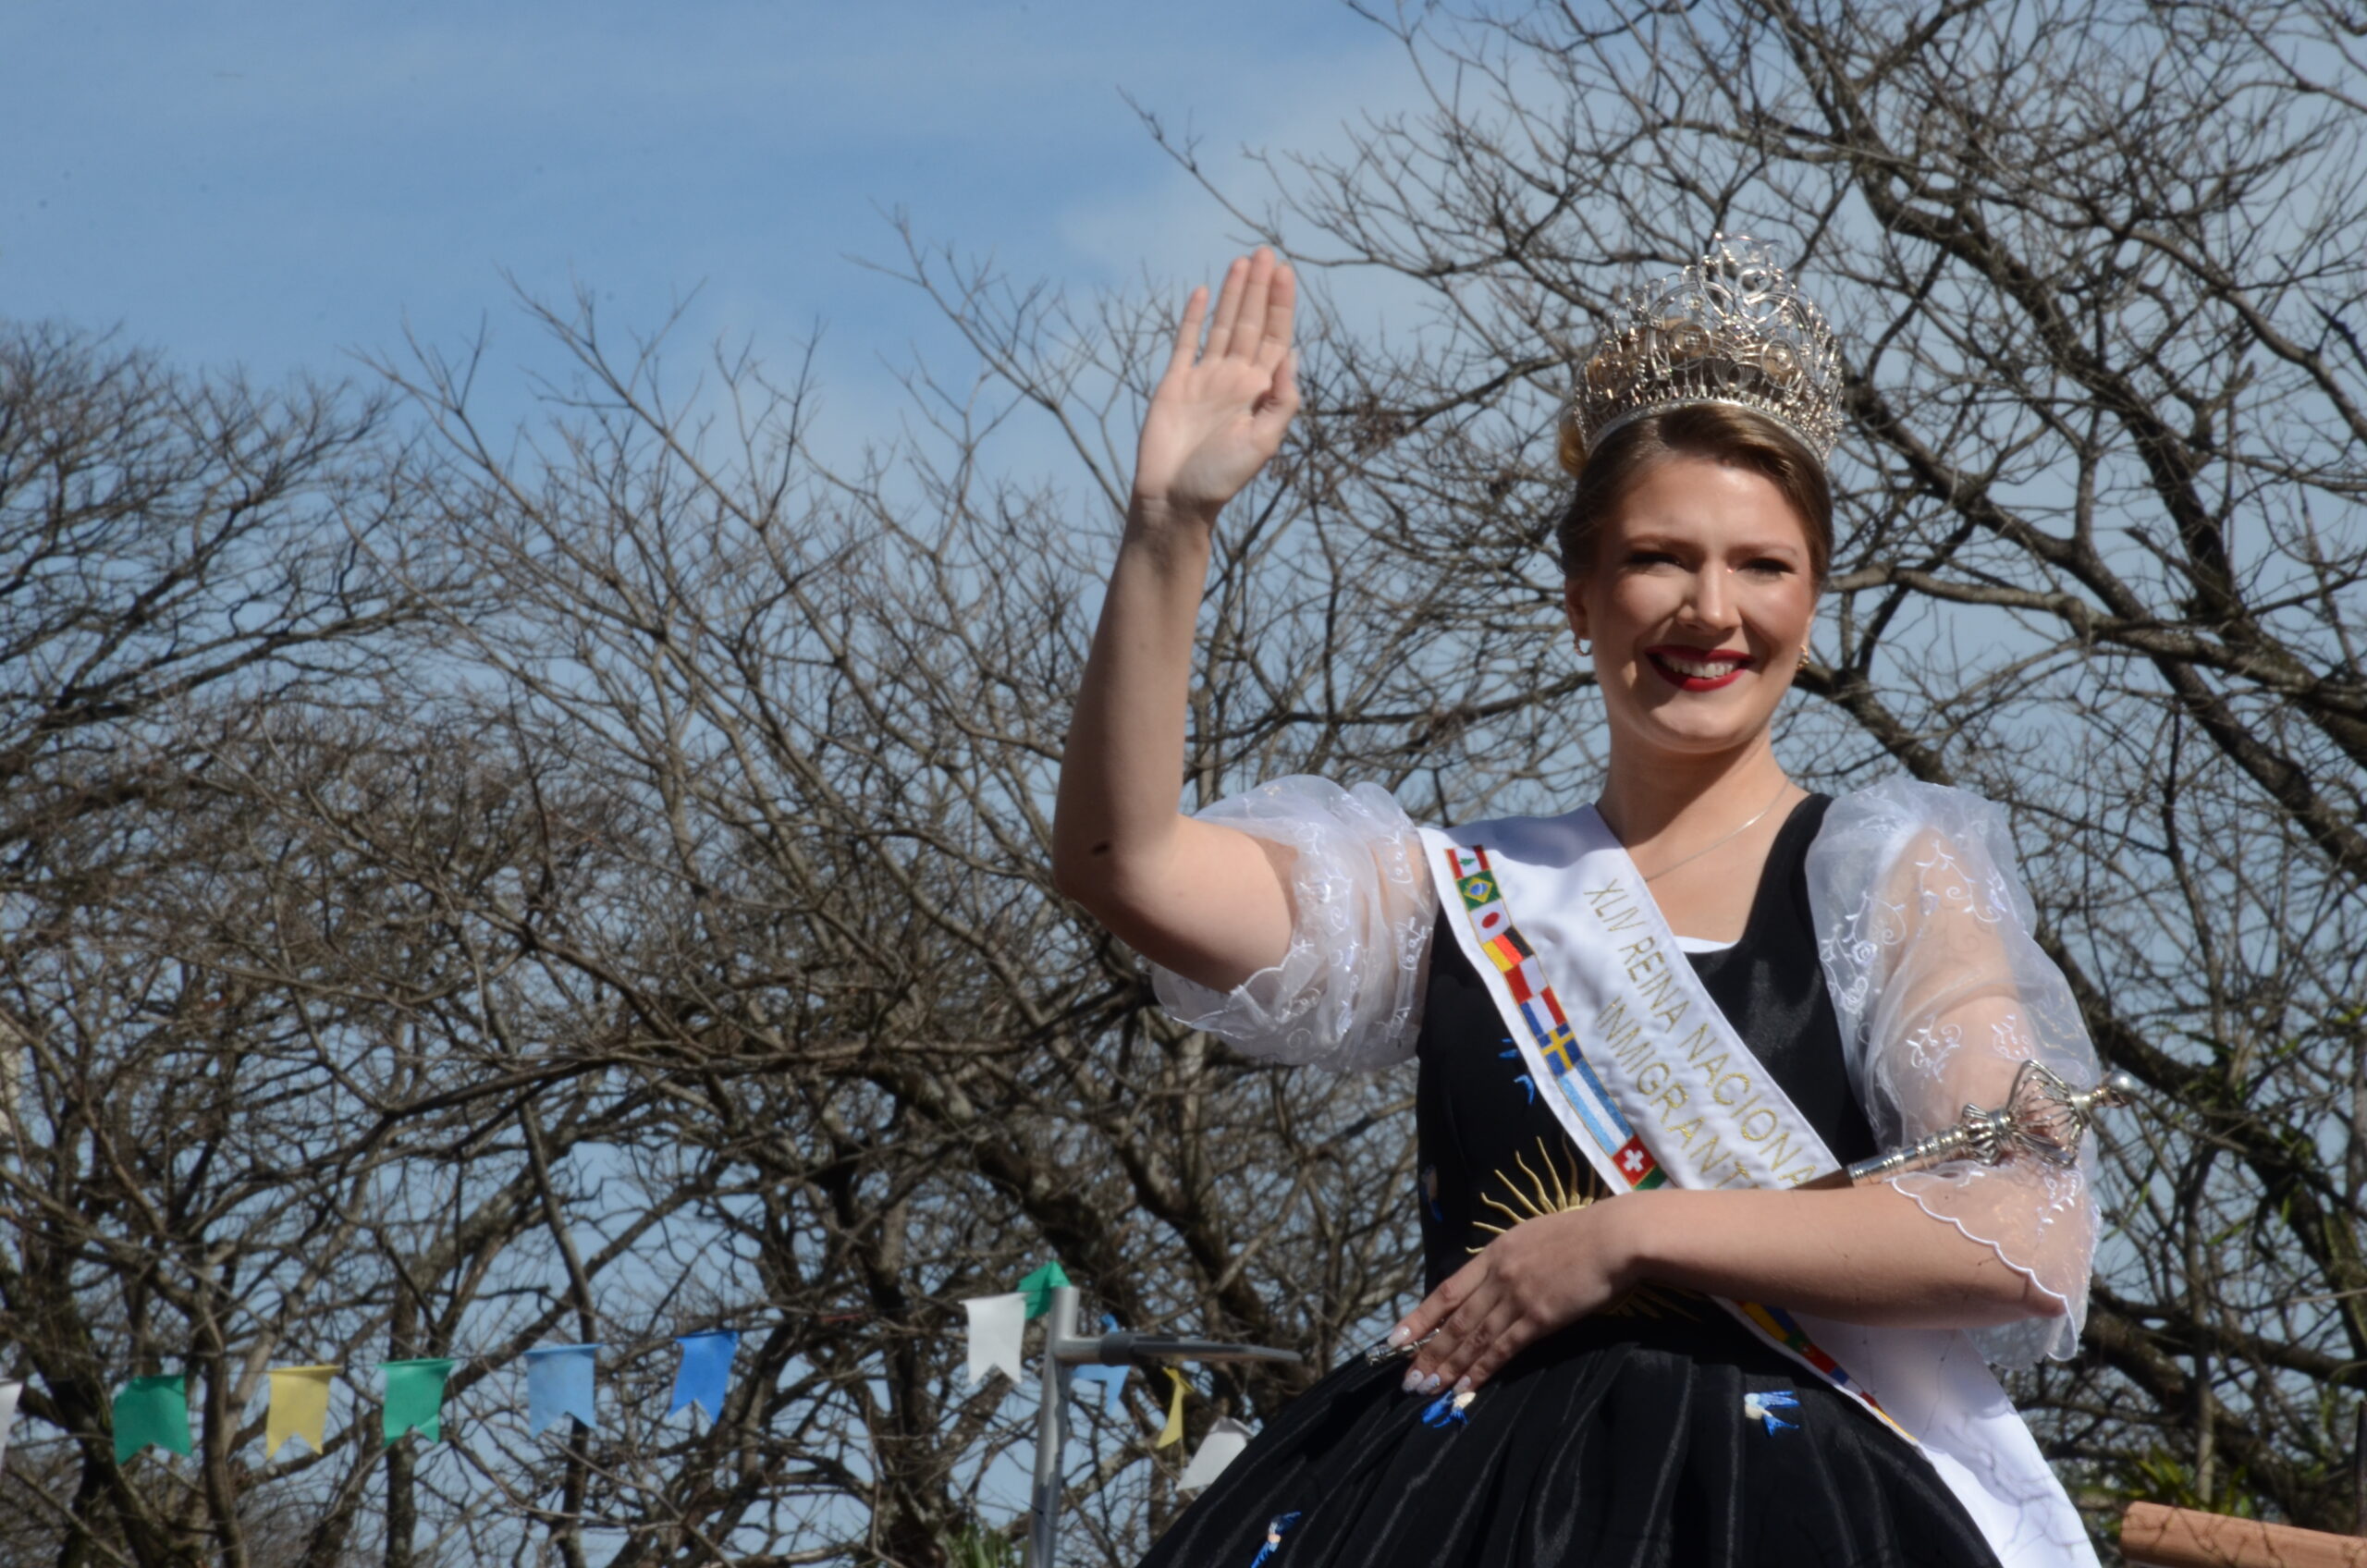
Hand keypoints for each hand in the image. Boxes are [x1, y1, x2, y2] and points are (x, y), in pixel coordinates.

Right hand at [1132, 248, 1298, 521]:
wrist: (1173, 501)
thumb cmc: (1220, 479)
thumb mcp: (1263, 443)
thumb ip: (1281, 400)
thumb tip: (1291, 354)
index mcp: (1259, 392)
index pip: (1275, 337)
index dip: (1281, 304)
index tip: (1285, 271)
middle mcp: (1234, 380)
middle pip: (1250, 323)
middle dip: (1259, 289)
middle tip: (1267, 252)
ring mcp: (1203, 380)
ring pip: (1222, 326)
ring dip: (1232, 294)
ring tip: (1243, 261)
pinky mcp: (1174, 385)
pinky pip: (1185, 343)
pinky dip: (1193, 317)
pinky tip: (1203, 291)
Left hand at [1386, 1201, 1637, 1396]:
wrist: (1614, 1238)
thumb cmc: (1580, 1235)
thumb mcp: (1531, 1236)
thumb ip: (1506, 1259)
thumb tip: (1489, 1279)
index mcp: (1493, 1254)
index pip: (1445, 1291)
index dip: (1418, 1318)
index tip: (1396, 1340)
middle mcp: (1497, 1276)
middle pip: (1454, 1321)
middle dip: (1428, 1353)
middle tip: (1408, 1380)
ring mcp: (1516, 1297)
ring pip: (1473, 1338)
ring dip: (1447, 1367)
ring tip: (1426, 1389)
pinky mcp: (1539, 1318)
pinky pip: (1503, 1349)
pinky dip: (1480, 1370)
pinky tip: (1464, 1386)